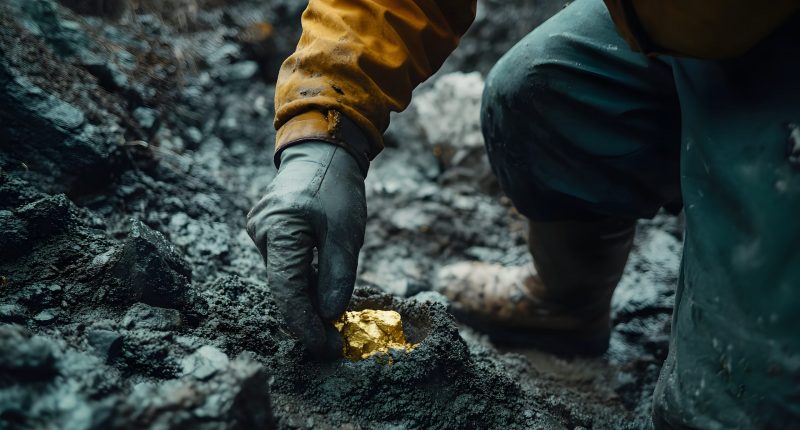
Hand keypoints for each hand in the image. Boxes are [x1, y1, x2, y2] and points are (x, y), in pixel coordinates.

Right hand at [247, 141, 365, 358]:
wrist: (323, 152)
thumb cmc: (336, 187)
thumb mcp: (347, 232)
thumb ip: (337, 274)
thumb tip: (328, 314)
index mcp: (279, 230)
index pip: (287, 291)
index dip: (305, 325)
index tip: (324, 348)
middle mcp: (261, 233)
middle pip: (283, 288)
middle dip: (307, 316)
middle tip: (333, 340)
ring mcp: (259, 231)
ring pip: (284, 278)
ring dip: (307, 297)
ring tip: (332, 314)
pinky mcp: (266, 231)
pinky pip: (284, 264)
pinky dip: (303, 279)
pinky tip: (321, 287)